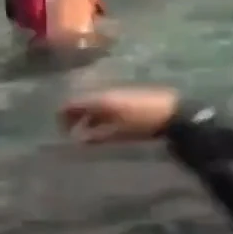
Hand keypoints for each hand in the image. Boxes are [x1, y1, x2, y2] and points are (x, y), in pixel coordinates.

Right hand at [60, 87, 181, 143]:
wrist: (173, 112)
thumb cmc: (143, 123)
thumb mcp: (118, 133)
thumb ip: (97, 135)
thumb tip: (78, 140)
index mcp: (101, 99)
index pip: (72, 103)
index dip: (62, 116)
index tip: (60, 131)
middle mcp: (105, 94)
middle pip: (83, 103)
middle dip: (73, 117)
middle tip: (69, 134)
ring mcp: (117, 94)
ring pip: (95, 105)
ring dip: (87, 118)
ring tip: (85, 135)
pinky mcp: (128, 98)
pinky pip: (106, 106)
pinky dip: (99, 116)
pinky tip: (103, 127)